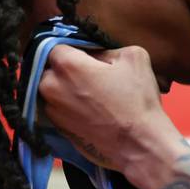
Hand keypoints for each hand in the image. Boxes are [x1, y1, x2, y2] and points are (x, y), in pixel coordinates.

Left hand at [39, 45, 174, 171]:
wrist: (139, 144)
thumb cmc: (137, 99)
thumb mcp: (133, 57)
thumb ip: (107, 47)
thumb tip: (94, 54)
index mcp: (67, 65)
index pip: (56, 44)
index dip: (73, 48)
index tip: (89, 55)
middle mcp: (50, 86)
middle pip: (50, 68)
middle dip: (67, 68)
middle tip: (91, 75)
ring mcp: (51, 110)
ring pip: (52, 89)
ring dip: (66, 87)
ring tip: (92, 94)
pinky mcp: (57, 127)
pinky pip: (57, 108)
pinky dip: (69, 105)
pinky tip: (90, 109)